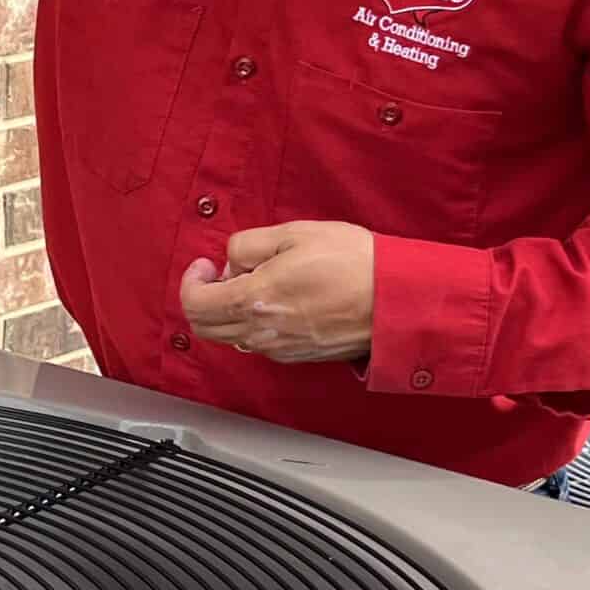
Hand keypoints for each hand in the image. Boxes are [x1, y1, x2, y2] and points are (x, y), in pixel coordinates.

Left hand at [179, 222, 374, 363]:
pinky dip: (253, 324)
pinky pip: (258, 344)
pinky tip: (276, 301)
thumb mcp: (294, 234)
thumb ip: (248, 245)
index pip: (195, 305)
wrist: (397, 300)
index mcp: (254, 300)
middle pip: (205, 328)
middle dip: (203, 298)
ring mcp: (280, 349)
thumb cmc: (352, 262)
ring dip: (229, 312)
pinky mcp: (298, 355)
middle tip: (223, 273)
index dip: (191, 282)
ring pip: (231, 338)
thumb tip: (231, 262)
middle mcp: (261, 333)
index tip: (205, 264)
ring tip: (256, 283)